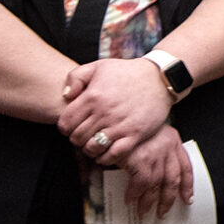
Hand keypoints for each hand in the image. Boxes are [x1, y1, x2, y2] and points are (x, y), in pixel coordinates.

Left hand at [56, 57, 172, 165]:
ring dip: (90, 149)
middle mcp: (104, 112)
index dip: (64, 128)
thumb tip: (66, 96)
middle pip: (77, 138)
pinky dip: (105, 158)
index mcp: (92, 96)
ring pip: (93, 148)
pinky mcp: (135, 134)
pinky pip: (114, 154)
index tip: (72, 126)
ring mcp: (120, 125)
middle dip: (76, 139)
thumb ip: (76, 77)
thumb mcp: (99, 66)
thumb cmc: (127, 72)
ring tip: (94, 143)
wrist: (158, 78)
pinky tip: (106, 152)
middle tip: (83, 135)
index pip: (65, 123)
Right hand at [120, 126, 195, 216]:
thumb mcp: (146, 136)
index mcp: (172, 140)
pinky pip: (141, 184)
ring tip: (144, 211)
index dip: (187, 185)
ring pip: (157, 185)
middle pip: (173, 179)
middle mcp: (167, 146)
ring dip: (150, 202)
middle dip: (168, 199)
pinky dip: (135, 194)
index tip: (187, 198)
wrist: (114, 114)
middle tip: (163, 212)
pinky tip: (130, 199)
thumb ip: (152, 155)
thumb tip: (150, 180)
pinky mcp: (141, 160)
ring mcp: (155, 153)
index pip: (186, 166)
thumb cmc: (127, 125)